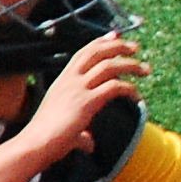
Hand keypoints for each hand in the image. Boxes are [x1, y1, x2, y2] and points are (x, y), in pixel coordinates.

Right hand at [13, 35, 145, 160]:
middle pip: (96, 52)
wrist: (34, 146)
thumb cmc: (46, 140)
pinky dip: (130, 89)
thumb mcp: (64, 128)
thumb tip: (88, 144)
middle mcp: (69, 80)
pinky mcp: (87, 101)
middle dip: (118, 46)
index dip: (100, 42)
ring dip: (131, 65)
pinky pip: (115, 87)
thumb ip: (80, 133)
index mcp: (62, 81)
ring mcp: (77, 89)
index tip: (115, 35)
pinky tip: (138, 97)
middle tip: (136, 47)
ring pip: (109, 65)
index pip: (82, 53)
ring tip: (146, 69)